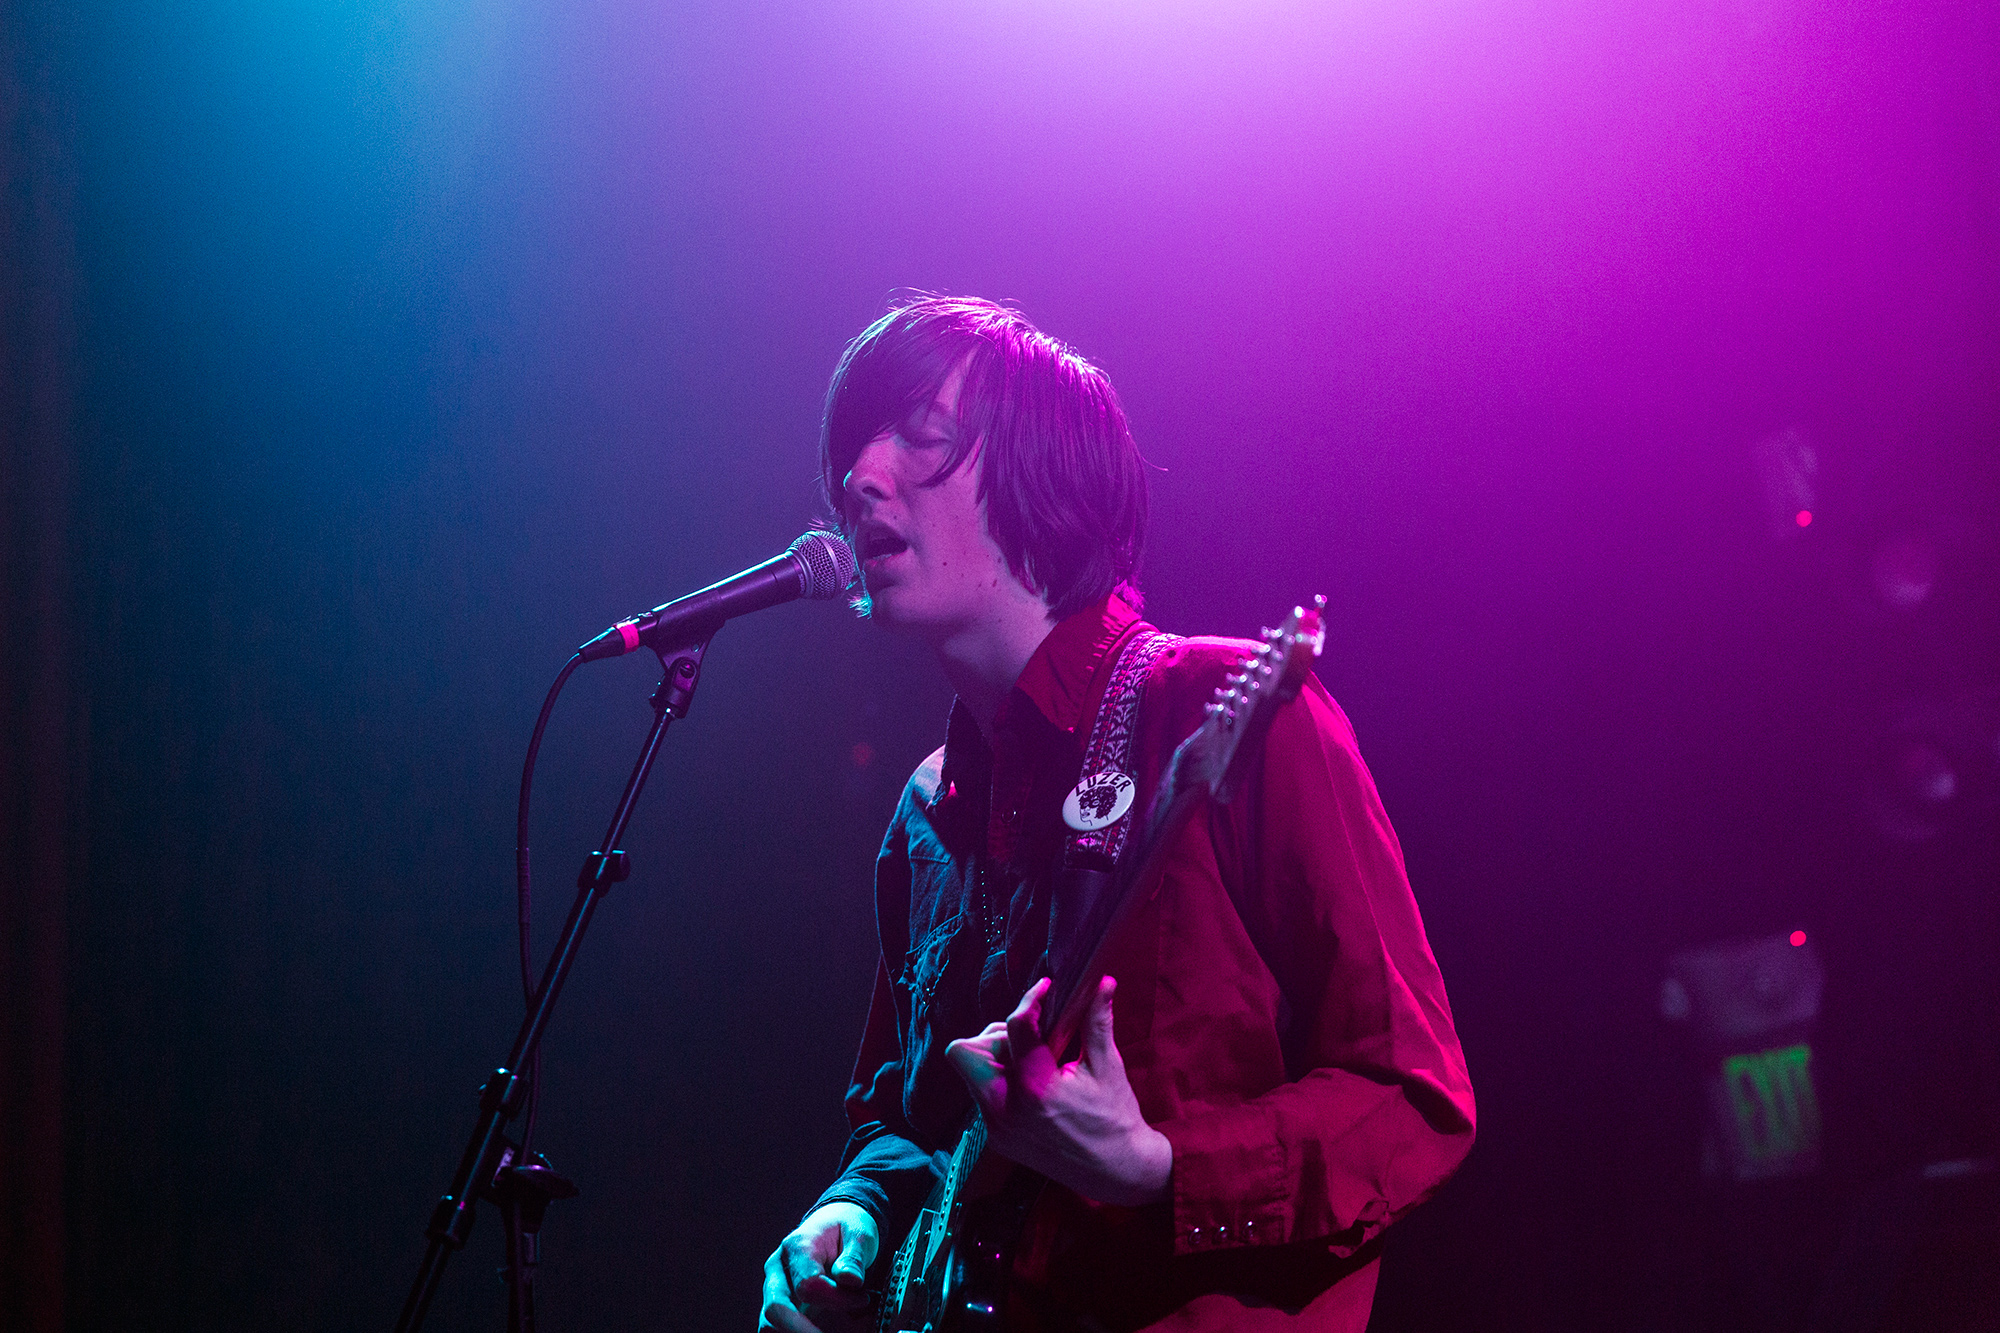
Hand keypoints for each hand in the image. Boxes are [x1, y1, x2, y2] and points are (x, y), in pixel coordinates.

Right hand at [759, 1201, 877, 1332]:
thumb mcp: (858, 1233)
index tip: (862, 1299)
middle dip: (802, 1330)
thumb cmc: (845, 1229)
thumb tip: (849, 1280)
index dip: (836, 1298)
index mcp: (798, 1247)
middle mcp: (779, 1269)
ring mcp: (776, 1289)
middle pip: (776, 1308)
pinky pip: (778, 1328)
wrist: (834, 1224)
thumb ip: (854, 1257)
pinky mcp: (782, 1305)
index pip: (808, 1284)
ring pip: (770, 1323)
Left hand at [944, 975, 1172, 1206]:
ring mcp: (998, 1128)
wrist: (1117, 1172)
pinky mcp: (997, 1139)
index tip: (1045, 989)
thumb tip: (1103, 982)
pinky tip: (1032, 1083)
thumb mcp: (1108, 1067)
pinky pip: (983, 1096)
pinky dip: (1001, 1081)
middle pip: (965, 1052)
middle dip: (993, 1035)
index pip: (1016, 1028)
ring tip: (1032, 1059)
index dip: (1031, 1000)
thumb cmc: (1116, 1119)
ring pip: (970, 1074)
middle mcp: (1008, 1110)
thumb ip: (1097, 1022)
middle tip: (1029, 1037)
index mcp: (1037, 1089)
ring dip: (994, 1058)